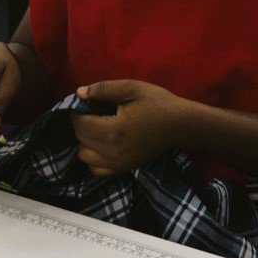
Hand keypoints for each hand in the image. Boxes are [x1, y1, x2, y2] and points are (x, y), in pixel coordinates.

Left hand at [70, 79, 191, 176]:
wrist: (181, 125)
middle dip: (80, 124)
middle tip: (91, 112)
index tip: (83, 102)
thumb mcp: (132, 88)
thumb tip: (79, 93)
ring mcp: (117, 163)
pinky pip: (96, 169)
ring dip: (85, 141)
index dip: (76, 112)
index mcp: (113, 130)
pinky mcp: (123, 169)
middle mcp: (112, 151)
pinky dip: (93, 157)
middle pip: (80, 139)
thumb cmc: (158, 103)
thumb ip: (103, 89)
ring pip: (84, 156)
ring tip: (97, 127)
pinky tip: (102, 144)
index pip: (80, 124)